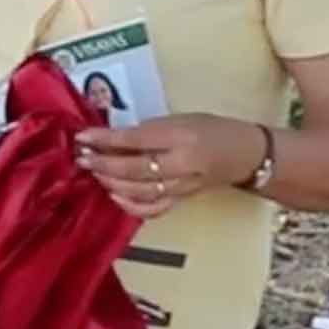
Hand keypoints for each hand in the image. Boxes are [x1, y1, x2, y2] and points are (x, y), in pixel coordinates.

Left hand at [75, 113, 268, 218]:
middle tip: (81, 156)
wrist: (247, 154)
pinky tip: (114, 196)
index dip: (104, 139)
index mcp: (181, 137)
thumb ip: (147, 129)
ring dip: (111, 182)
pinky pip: (153, 209)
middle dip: (102, 163)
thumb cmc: (211, 129)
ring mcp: (182, 186)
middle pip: (133, 169)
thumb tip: (110, 138)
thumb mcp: (179, 119)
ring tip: (93, 171)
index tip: (81, 136)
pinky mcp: (182, 200)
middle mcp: (182, 164)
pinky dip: (130, 206)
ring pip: (139, 191)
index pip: (135, 140)